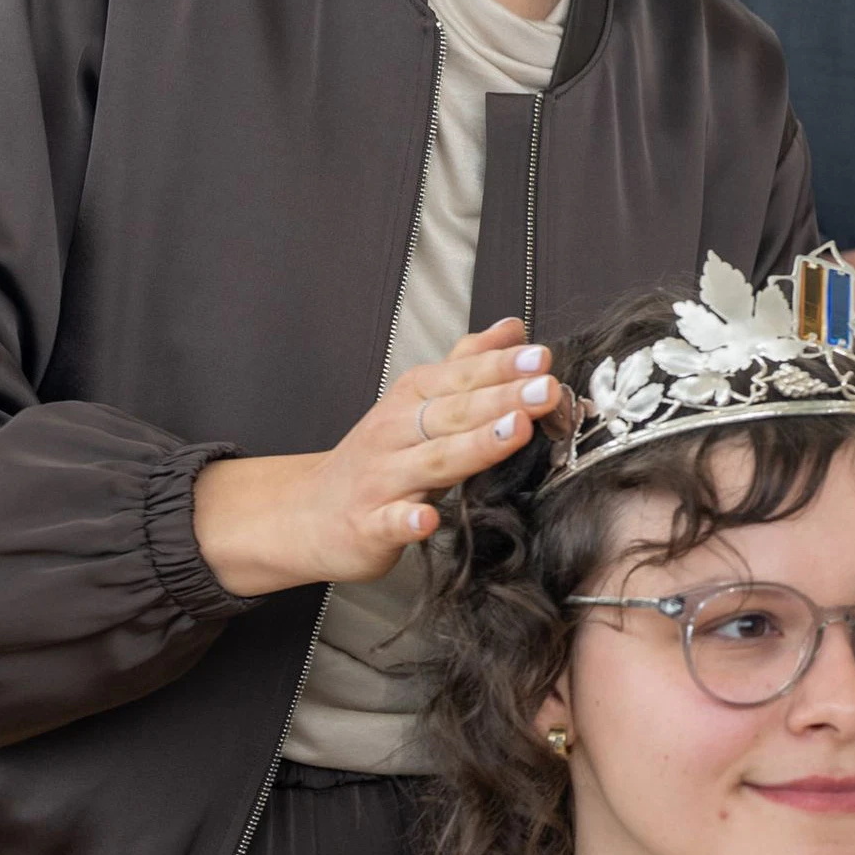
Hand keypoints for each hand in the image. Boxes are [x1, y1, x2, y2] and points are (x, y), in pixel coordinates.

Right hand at [196, 321, 560, 595]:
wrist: (308, 512)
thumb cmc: (378, 456)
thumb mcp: (419, 401)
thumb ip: (467, 364)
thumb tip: (512, 328)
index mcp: (412, 400)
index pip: (461, 376)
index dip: (502, 365)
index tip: (541, 357)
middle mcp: (397, 433)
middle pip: (456, 413)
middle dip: (503, 398)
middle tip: (546, 389)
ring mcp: (382, 480)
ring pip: (433, 461)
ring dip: (476, 445)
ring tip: (517, 431)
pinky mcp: (370, 526)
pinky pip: (391, 522)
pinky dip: (408, 520)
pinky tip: (429, 519)